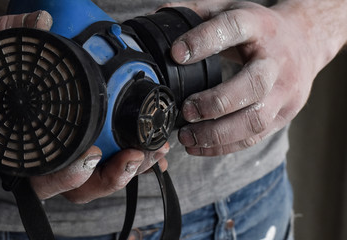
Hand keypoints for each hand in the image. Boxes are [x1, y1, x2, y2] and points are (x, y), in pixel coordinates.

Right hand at [0, 11, 169, 203]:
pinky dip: (138, 160)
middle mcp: (53, 158)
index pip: (43, 176)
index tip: (91, 155)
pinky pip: (117, 162)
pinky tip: (156, 151)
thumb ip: (10, 36)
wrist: (30, 78)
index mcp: (28, 148)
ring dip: (131, 169)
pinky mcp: (97, 147)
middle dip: (110, 177)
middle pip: (80, 187)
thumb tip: (40, 20)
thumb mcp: (2, 55)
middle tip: (133, 156)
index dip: (66, 174)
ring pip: (102, 179)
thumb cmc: (12, 77)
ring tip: (153, 151)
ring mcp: (76, 155)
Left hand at [161, 0, 346, 155]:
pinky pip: (255, 137)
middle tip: (186, 111)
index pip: (235, 29)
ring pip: (255, 120)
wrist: (305, 42)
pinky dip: (224, 146)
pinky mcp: (284, 114)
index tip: (176, 54)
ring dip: (217, 134)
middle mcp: (277, 61)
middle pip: (253, 86)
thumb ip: (200, 13)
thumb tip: (160, 16)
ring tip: (187, 136)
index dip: (205, 41)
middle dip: (216, 103)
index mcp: (261, 27)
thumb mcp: (235, 10)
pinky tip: (200, 146)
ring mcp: (285, 92)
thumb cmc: (262, 30)